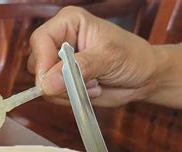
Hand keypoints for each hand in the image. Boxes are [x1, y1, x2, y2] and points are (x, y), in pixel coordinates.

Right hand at [27, 6, 163, 106]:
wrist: (145, 77)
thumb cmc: (132, 57)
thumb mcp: (108, 57)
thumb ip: (78, 68)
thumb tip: (48, 84)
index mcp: (67, 23)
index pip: (40, 40)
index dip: (42, 61)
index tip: (50, 81)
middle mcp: (59, 41)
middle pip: (37, 63)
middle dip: (58, 79)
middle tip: (85, 81)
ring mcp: (59, 63)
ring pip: (43, 83)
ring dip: (67, 90)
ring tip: (94, 84)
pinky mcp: (62, 81)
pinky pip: (52, 95)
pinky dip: (71, 98)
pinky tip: (91, 90)